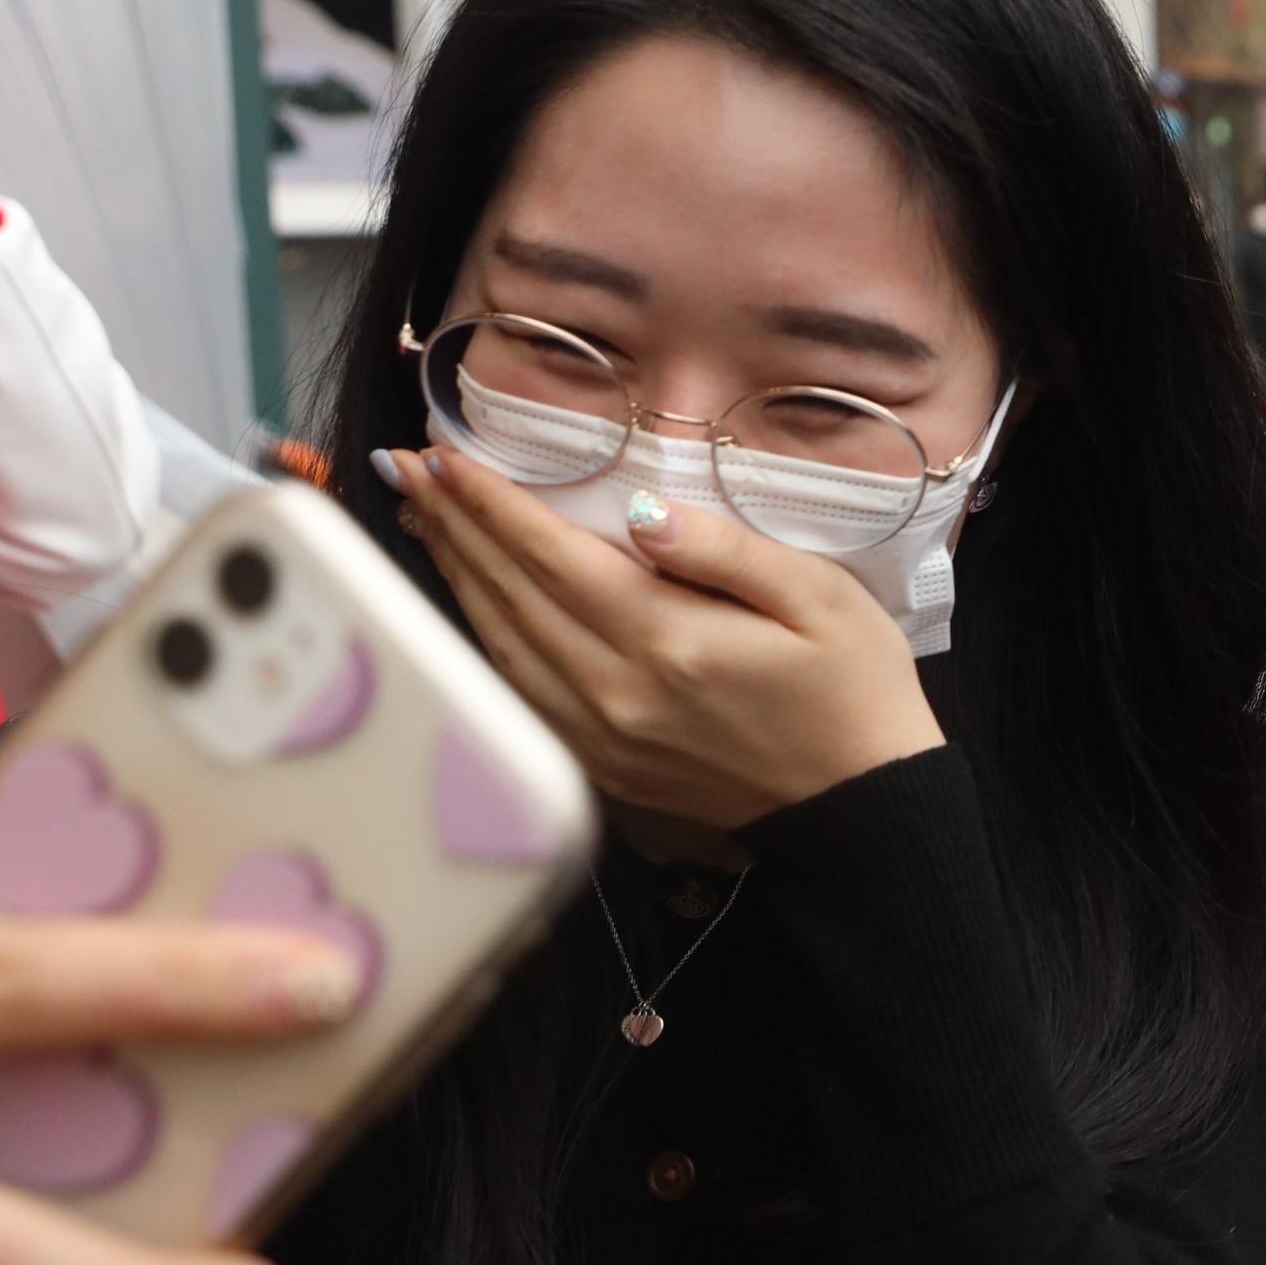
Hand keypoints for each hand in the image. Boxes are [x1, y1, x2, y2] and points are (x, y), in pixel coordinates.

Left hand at [385, 447, 943, 826]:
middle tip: (406, 469)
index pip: (552, 555)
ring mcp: (602, 735)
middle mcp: (617, 691)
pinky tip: (473, 603)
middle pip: (510, 594)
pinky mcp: (602, 764)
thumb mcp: (819, 598)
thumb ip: (725, 550)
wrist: (858, 808)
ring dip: (457, 578)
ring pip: (500, 644)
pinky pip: (519, 692)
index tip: (443, 456)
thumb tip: (645, 510)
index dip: (491, 502)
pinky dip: (483, 639)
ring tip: (426, 522)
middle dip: (454, 526)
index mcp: (668, 640)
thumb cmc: (853, 691)